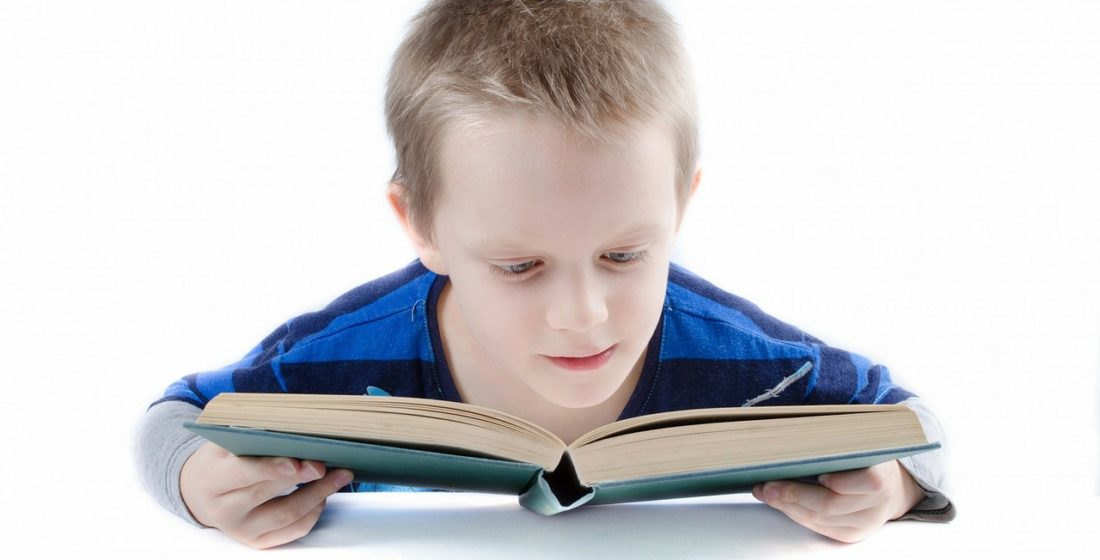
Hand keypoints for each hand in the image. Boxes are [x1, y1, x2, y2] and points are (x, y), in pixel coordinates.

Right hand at [180, 441, 354, 548]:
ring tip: (340, 476)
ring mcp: (241, 529)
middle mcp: (224, 509)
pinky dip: (313, 512)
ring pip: (286, 515)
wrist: (199, 491)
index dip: (270, 468)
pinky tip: (324, 495)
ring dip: (318, 495)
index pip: (242, 474)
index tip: (297, 462)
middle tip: (326, 464)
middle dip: (302, 478)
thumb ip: (253, 437)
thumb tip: (297, 432)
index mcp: (212, 479)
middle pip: (268, 495)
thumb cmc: (220, 459)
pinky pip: (292, 531)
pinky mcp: (257, 541)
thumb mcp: (225, 442)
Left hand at [751, 460, 924, 542]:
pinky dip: (796, 515)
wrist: (892, 488)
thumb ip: (836, 443)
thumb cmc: (867, 459)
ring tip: (765, 493)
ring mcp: (863, 522)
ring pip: (820, 519)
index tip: (814, 473)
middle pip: (831, 505)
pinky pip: (819, 528)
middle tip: (767, 486)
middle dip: (794, 495)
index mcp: (882, 475)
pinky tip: (780, 503)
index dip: (838, 481)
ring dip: (788, 507)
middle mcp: (876, 504)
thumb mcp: (861, 445)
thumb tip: (795, 440)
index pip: (865, 481)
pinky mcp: (851, 534)